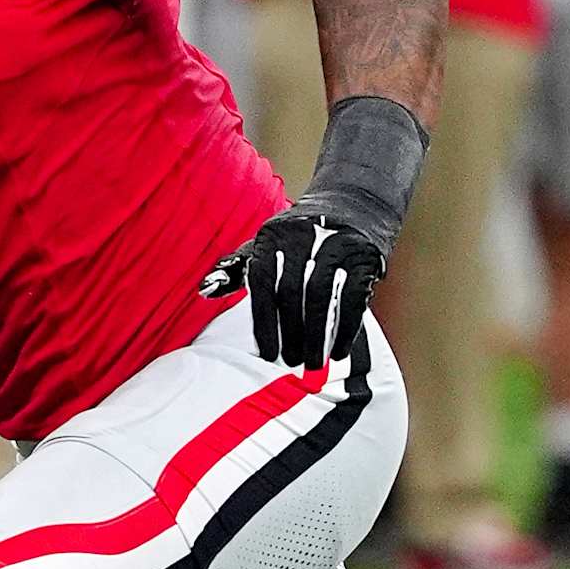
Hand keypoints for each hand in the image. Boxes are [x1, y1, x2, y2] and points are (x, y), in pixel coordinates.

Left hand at [202, 203, 385, 370]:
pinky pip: (353, 298)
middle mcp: (302, 239)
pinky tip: (338, 351)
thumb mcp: (264, 244)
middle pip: (292, 293)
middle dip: (291, 333)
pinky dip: (346, 329)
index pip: (263, 285)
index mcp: (272, 238)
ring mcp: (335, 246)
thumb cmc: (298, 237)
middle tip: (291, 363)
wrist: (352, 205)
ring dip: (316, 336)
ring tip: (313, 363)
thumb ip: (236, 270)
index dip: (265, 323)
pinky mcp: (363, 257)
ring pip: (321, 297)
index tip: (267, 355)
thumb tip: (205, 290)